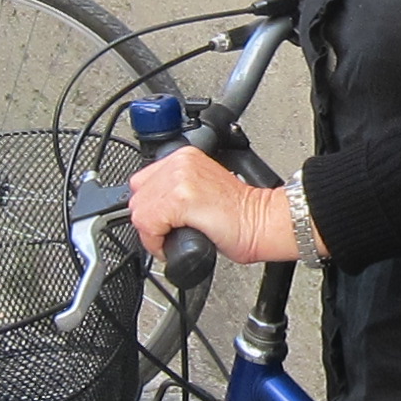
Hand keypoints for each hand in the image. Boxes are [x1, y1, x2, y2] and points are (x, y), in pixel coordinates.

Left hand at [127, 145, 300, 263]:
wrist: (262, 223)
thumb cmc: (239, 215)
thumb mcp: (200, 190)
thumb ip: (175, 191)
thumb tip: (153, 210)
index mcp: (184, 157)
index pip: (142, 182)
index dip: (150, 208)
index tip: (163, 222)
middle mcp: (180, 163)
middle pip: (138, 197)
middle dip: (149, 222)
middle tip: (169, 234)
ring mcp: (180, 178)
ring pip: (140, 212)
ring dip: (153, 234)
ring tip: (173, 239)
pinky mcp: (182, 198)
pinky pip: (149, 224)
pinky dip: (157, 242)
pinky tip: (175, 243)